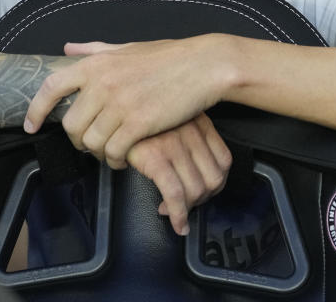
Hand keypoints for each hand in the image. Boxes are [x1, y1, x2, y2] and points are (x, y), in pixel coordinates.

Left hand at [24, 36, 232, 167]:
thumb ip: (94, 50)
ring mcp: (120, 104)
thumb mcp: (126, 48)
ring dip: (98, 153)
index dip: (36, 110)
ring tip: (111, 151)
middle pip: (71, 125)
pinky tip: (126, 157)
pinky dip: (116, 160)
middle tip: (91, 144)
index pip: (51, 88)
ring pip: (91, 142)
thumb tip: (68, 48)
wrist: (202, 66)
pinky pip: (113, 152)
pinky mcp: (138, 123)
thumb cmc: (167, 57)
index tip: (31, 126)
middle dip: (78, 140)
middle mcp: (102, 83)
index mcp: (96, 63)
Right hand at [127, 113, 232, 235]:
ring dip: (188, 209)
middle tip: (186, 204)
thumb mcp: (172, 118)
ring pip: (197, 190)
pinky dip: (178, 215)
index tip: (203, 192)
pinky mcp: (155, 157)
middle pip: (214, 179)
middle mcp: (191, 132)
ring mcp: (174, 144)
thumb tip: (196, 171)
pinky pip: (175, 195)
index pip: (224, 161)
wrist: (111, 113)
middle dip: (201, 199)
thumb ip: (189, 136)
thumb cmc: (140, 119)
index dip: (216, 184)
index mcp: (199, 122)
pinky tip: (175, 222)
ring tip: (174, 211)